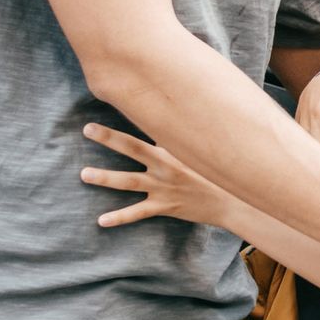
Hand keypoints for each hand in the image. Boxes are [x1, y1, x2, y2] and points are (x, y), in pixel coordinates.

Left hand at [81, 123, 239, 226]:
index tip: (117, 99)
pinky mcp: (165, 206)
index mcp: (175, 149)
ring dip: (105, 177)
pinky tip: (101, 220)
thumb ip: (186, 138)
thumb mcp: (204, 152)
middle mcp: (166, 165)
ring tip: (84, 174)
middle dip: (109, 138)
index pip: (150, 126)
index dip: (139, 114)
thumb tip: (177, 120)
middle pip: (132, 148)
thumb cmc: (220, 174)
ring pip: (128, 180)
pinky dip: (119, 217)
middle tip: (87, 129)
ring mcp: (164, 187)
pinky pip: (137, 213)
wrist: (234, 202)